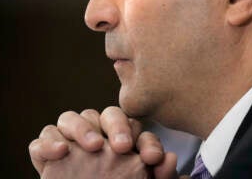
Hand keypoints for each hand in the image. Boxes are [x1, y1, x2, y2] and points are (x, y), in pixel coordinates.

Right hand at [29, 107, 177, 177]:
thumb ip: (159, 175)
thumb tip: (172, 159)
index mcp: (122, 140)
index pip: (135, 127)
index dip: (145, 140)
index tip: (152, 158)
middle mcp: (98, 136)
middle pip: (105, 115)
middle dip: (116, 126)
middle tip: (123, 147)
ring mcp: (72, 143)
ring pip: (72, 118)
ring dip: (82, 127)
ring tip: (93, 146)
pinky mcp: (48, 155)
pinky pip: (44, 137)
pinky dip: (48, 142)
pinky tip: (60, 152)